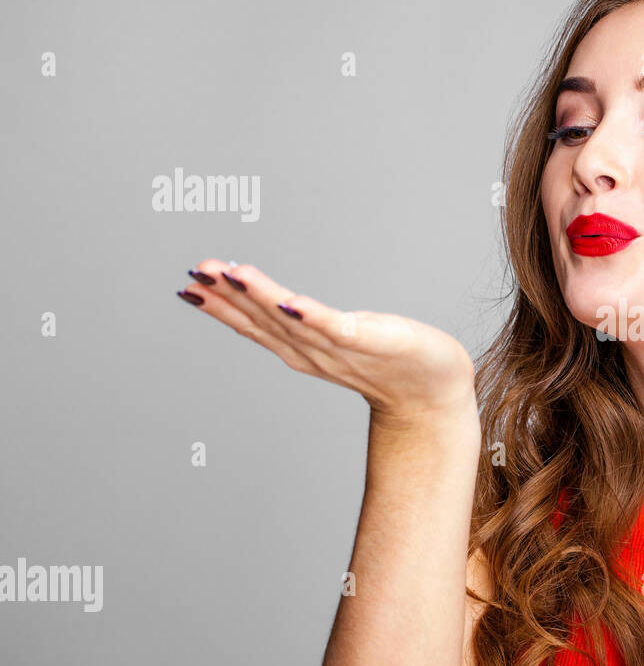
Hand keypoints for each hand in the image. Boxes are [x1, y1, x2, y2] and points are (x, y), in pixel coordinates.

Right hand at [176, 260, 477, 419]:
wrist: (432, 393)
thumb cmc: (390, 361)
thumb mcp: (338, 337)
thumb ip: (307, 324)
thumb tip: (279, 304)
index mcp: (302, 349)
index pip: (253, 324)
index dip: (220, 306)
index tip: (189, 284)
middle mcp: (313, 352)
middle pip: (263, 321)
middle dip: (227, 297)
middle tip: (195, 272)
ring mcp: (338, 349)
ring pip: (290, 321)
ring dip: (259, 298)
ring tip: (228, 274)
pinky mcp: (367, 341)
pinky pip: (333, 328)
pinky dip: (309, 317)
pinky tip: (288, 302)